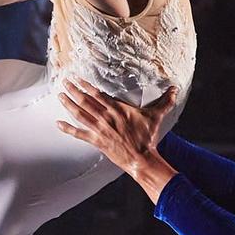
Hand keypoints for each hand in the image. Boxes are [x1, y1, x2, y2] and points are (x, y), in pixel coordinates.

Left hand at [55, 80, 178, 173]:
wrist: (141, 157)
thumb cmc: (147, 137)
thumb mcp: (155, 116)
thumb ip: (165, 102)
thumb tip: (175, 90)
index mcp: (117, 108)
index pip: (97, 93)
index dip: (85, 84)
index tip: (76, 77)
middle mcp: (105, 117)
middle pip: (85, 101)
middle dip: (72, 90)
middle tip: (63, 82)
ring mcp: (99, 129)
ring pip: (79, 114)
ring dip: (68, 104)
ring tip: (60, 96)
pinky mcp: (96, 141)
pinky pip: (79, 134)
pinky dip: (68, 129)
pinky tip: (58, 124)